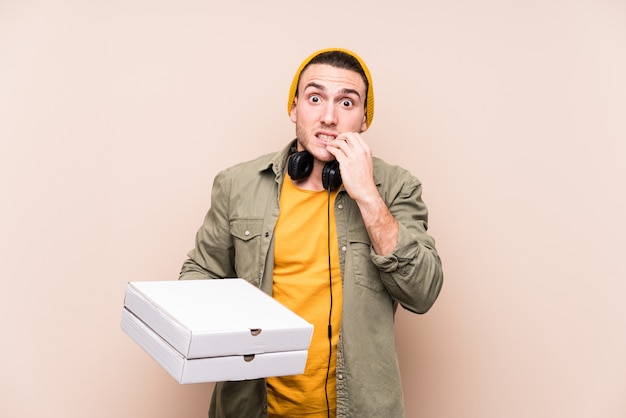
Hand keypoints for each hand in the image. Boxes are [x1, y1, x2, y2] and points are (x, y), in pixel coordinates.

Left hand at [326, 133, 398, 254]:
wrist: (365, 191)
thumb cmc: (365, 180)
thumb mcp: (367, 162)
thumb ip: (360, 154)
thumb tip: (351, 149)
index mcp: (367, 150)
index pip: (355, 135)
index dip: (346, 135)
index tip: (341, 139)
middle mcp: (361, 151)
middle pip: (348, 135)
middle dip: (339, 137)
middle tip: (334, 141)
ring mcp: (353, 157)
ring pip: (340, 142)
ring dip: (333, 143)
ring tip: (330, 146)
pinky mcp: (346, 163)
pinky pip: (336, 151)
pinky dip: (330, 149)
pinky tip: (329, 151)